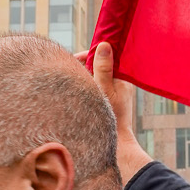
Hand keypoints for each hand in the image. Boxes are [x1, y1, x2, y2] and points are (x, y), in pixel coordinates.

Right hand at [77, 43, 152, 182]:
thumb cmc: (111, 117)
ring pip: (93, 76)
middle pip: (98, 65)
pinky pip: (92, 87)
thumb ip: (103, 68)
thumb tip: (104, 45)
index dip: (90, 54)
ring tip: (67, 79)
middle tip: (67, 68)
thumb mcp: (105, 89)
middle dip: (83, 64)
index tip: (74, 58)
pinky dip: (83, 86)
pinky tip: (72, 90)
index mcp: (122, 77)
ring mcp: (111, 92)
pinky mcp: (104, 101)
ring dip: (82, 75)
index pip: (105, 56)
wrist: (116, 145)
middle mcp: (118, 83)